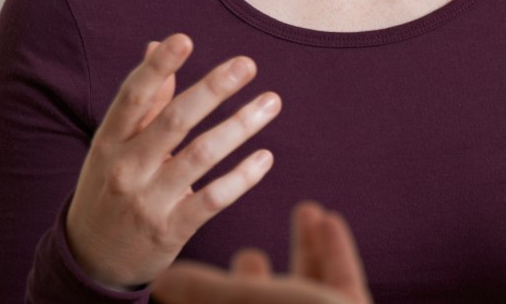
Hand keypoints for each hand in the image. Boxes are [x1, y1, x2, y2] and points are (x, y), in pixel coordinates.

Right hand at [66, 34, 281, 287]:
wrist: (91, 258)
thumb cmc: (111, 184)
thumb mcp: (115, 144)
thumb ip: (143, 99)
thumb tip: (156, 44)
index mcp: (110, 140)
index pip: (133, 97)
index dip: (157, 67)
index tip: (184, 38)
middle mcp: (126, 167)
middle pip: (174, 121)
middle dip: (212, 90)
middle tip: (246, 64)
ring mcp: (148, 200)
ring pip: (201, 155)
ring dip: (241, 125)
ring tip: (272, 101)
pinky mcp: (171, 229)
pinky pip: (214, 199)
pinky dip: (242, 177)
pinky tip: (266, 156)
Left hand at [153, 202, 371, 303]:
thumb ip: (203, 292)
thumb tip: (165, 280)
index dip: (200, 296)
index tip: (191, 272)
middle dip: (255, 278)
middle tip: (247, 254)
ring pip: (307, 288)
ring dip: (305, 247)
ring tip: (304, 210)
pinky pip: (341, 279)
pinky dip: (335, 249)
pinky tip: (329, 219)